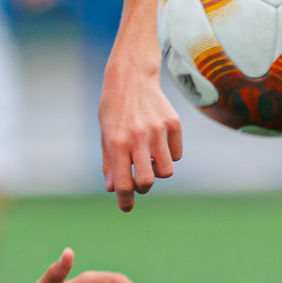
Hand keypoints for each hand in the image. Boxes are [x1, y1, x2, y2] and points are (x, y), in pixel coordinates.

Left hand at [99, 58, 183, 211]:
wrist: (131, 76)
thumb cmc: (113, 108)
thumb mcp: (105, 134)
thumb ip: (109, 163)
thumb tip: (113, 189)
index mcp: (117, 142)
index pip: (123, 182)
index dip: (125, 200)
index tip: (126, 207)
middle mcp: (138, 137)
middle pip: (147, 181)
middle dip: (143, 187)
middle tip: (139, 179)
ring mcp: (158, 130)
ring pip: (166, 171)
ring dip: (158, 171)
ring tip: (150, 158)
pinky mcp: (173, 124)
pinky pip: (176, 154)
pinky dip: (169, 154)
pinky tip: (159, 142)